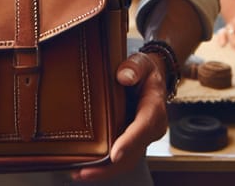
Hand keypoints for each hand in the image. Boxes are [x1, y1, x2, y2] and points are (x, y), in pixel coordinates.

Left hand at [70, 52, 167, 180]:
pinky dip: (105, 166)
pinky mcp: (133, 141)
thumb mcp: (142, 62)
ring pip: (127, 160)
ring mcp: (142, 138)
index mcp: (154, 108)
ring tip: (79, 173)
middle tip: (84, 172)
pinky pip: (122, 157)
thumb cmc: (145, 71)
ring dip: (105, 171)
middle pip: (134, 153)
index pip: (144, 127)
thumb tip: (123, 76)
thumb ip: (134, 67)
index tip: (114, 154)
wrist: (152, 78)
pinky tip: (87, 167)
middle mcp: (151, 128)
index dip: (129, 142)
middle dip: (110, 167)